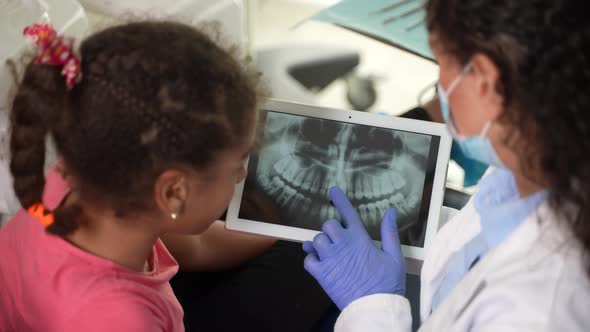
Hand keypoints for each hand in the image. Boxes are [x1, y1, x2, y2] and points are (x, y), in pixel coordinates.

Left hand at [302, 187, 405, 310]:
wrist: (375, 308)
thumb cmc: (387, 284)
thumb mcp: (395, 256)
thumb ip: (390, 232)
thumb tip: (390, 211)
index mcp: (360, 238)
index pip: (347, 213)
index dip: (339, 199)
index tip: (332, 190)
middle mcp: (343, 245)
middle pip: (328, 224)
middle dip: (331, 229)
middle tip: (337, 239)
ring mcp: (330, 259)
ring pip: (316, 240)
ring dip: (320, 243)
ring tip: (328, 251)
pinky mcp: (322, 274)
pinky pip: (308, 260)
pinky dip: (310, 259)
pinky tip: (318, 262)